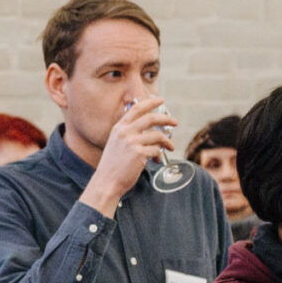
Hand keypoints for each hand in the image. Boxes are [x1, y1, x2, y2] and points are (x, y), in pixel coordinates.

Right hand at [77, 96, 174, 214]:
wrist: (106, 182)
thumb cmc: (112, 167)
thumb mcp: (116, 144)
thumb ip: (129, 135)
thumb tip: (149, 132)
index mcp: (119, 128)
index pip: (136, 108)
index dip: (150, 102)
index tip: (160, 100)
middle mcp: (125, 132)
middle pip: (151, 118)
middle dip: (166, 119)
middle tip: (175, 122)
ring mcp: (131, 142)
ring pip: (158, 135)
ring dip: (167, 141)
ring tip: (170, 147)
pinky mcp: (139, 154)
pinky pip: (156, 150)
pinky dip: (159, 155)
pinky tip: (157, 160)